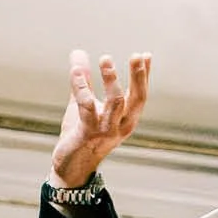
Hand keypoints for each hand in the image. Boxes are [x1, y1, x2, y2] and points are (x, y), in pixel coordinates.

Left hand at [49, 49, 151, 191]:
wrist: (71, 166)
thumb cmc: (82, 133)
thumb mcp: (86, 103)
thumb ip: (85, 79)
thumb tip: (79, 51)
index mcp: (127, 119)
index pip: (141, 95)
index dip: (144, 75)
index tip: (146, 55)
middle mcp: (121, 125)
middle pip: (137, 98)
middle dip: (139, 76)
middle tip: (137, 55)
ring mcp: (106, 130)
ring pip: (116, 102)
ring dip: (111, 79)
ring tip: (106, 58)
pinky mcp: (87, 133)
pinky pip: (86, 106)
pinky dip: (82, 87)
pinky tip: (75, 72)